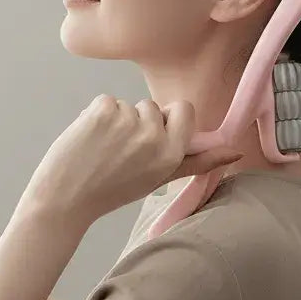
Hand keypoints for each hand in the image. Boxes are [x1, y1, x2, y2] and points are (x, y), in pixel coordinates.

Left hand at [22, 95, 242, 224]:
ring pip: (127, 105)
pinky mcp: (102, 110)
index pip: (185, 110)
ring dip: (114, 121)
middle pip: (153, 107)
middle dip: (137, 122)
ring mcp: (128, 121)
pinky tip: (88, 140)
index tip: (150, 137)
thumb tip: (235, 152)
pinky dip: (94, 116)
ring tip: (101, 149)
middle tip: (119, 152)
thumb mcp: (159, 178)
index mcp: (171, 154)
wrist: (65, 199)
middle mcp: (154, 137)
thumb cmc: (111, 190)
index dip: (167, 120)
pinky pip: (106, 101)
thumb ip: (198, 162)